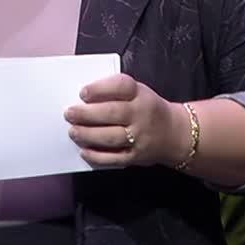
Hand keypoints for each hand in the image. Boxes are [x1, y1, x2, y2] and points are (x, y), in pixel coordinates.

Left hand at [63, 73, 185, 168]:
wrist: (174, 133)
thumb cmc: (147, 109)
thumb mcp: (138, 92)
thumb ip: (114, 93)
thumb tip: (83, 99)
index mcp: (140, 94)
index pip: (121, 86)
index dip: (100, 89)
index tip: (83, 92)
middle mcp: (142, 114)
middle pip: (112, 113)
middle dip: (87, 114)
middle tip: (69, 113)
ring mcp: (140, 137)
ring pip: (111, 137)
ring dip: (88, 135)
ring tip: (73, 132)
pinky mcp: (136, 156)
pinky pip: (114, 158)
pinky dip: (96, 156)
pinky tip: (84, 151)